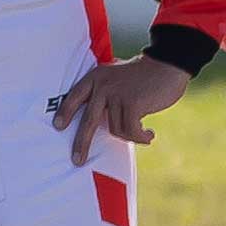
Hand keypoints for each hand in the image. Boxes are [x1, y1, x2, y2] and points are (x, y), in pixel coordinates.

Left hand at [46, 54, 192, 166]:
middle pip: (87, 120)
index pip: (74, 96)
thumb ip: (105, 94)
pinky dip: (141, 137)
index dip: (65, 112)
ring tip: (143, 133)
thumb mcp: (116, 78)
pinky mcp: (132, 103)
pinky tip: (149, 135)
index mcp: (96, 78)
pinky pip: (131, 131)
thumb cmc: (143, 76)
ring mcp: (117, 94)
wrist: (167, 65)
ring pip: (115, 129)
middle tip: (77, 160)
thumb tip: (98, 123)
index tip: (57, 126)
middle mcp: (102, 85)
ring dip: (131, 135)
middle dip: (81, 143)